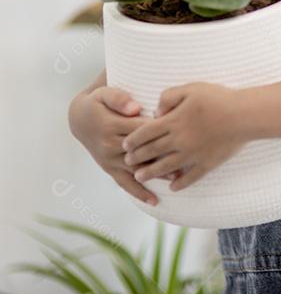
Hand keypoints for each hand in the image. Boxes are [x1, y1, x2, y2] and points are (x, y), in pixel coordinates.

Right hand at [67, 86, 179, 205]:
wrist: (79, 118)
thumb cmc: (99, 102)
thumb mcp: (105, 93)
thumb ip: (120, 99)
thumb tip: (135, 108)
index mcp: (112, 126)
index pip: (142, 130)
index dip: (162, 130)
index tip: (182, 130)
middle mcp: (110, 146)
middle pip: (142, 151)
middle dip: (164, 154)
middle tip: (188, 157)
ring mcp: (109, 160)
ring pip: (136, 170)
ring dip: (156, 175)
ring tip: (177, 179)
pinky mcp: (109, 169)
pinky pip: (124, 183)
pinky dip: (139, 192)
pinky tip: (155, 200)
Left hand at [122, 82, 248, 191]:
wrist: (245, 115)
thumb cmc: (219, 98)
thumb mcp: (191, 89)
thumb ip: (168, 97)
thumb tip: (155, 112)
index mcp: (174, 122)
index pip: (145, 133)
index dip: (132, 140)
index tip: (125, 145)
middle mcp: (179, 141)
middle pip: (152, 152)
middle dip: (137, 157)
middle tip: (128, 161)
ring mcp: (193, 155)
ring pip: (166, 167)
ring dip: (151, 173)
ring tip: (140, 177)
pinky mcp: (207, 163)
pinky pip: (191, 177)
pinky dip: (181, 184)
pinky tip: (174, 188)